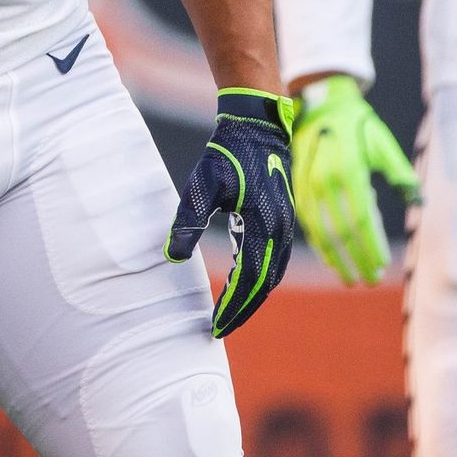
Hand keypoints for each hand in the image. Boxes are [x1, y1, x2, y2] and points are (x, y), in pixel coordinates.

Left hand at [166, 89, 296, 337]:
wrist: (257, 127)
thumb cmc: (227, 154)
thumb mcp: (202, 186)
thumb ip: (188, 222)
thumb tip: (172, 256)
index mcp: (262, 226)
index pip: (249, 280)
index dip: (232, 307)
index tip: (215, 327)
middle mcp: (280, 230)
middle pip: (265, 284)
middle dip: (243, 309)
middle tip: (220, 329)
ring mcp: (285, 225)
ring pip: (273, 273)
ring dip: (253, 296)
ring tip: (231, 313)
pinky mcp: (282, 219)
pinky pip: (275, 259)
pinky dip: (261, 278)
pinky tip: (244, 283)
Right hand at [290, 74, 419, 285]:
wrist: (319, 104)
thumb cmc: (357, 124)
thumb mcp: (382, 143)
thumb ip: (400, 172)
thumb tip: (417, 201)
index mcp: (348, 169)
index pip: (361, 219)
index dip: (371, 245)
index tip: (383, 264)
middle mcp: (325, 180)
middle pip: (342, 231)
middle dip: (357, 259)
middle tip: (371, 278)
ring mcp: (308, 185)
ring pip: (322, 232)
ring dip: (337, 258)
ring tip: (351, 277)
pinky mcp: (298, 187)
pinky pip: (308, 223)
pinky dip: (320, 245)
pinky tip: (331, 259)